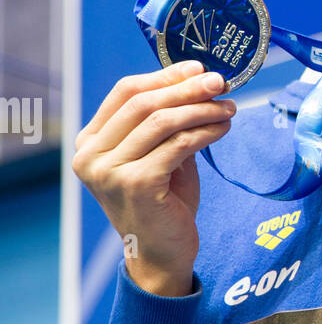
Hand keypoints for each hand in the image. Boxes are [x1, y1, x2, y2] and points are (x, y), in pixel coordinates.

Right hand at [72, 60, 235, 295]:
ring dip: (201, 109)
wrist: (162, 256)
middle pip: (142, 103)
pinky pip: (178, 145)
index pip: (124, 93)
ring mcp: (110, 171)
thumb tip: (196, 81)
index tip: (197, 67)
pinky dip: (205, 132)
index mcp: (90, 143)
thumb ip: (165, 123)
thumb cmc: (162, 204)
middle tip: (220, 82)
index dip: (163, 76)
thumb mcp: (156, 156)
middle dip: (186, 88)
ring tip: (229, 107)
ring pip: (162, 121)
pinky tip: (223, 129)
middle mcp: (91, 156)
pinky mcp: (136, 184)